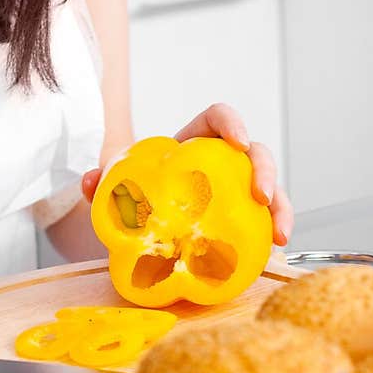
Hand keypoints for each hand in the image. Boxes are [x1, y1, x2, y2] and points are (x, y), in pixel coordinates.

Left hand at [80, 103, 293, 246]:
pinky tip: (272, 254)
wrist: (138, 219)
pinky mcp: (241, 220)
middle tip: (262, 197)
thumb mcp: (118, 182)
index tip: (237, 142)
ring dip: (282, 207)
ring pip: (271, 189)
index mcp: (194, 140)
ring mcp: (236, 191)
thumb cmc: (136, 190)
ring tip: (280, 235)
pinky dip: (271, 236)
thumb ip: (104, 178)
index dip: (232, 123)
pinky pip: (264, 223)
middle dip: (266, 171)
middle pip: (255, 153)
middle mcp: (222, 162)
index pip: (218, 118)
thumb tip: (90, 181)